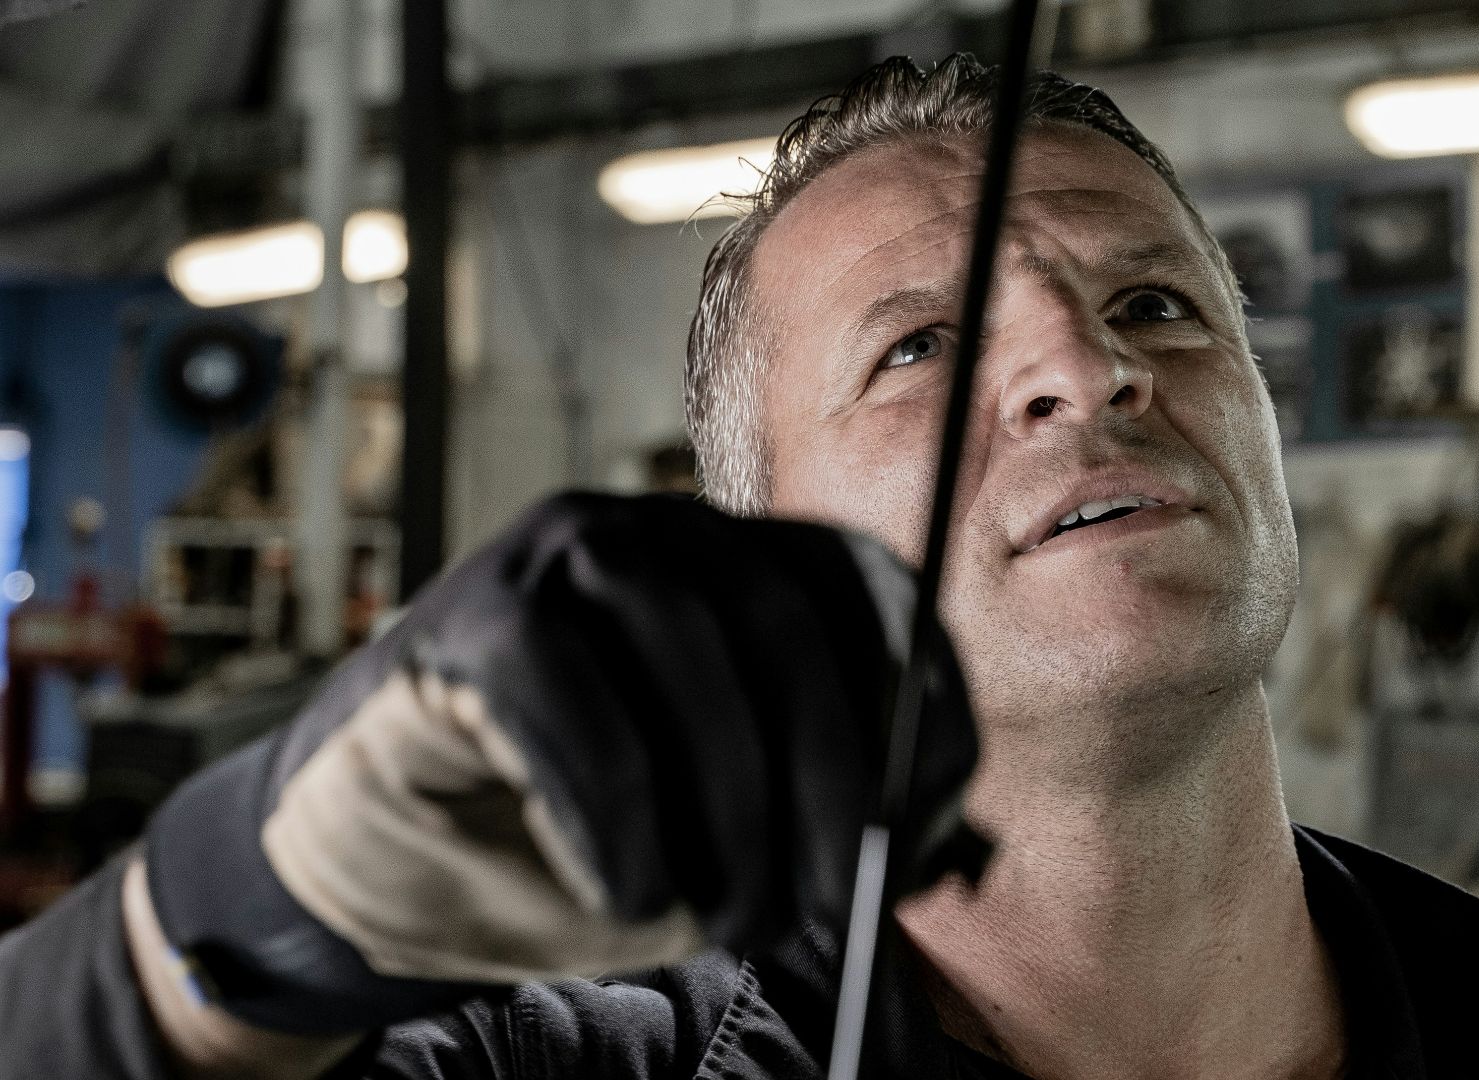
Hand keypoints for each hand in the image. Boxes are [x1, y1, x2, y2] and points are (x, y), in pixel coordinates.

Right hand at [139, 494, 980, 1036]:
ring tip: (736, 920)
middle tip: (839, 900)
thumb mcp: (737, 848)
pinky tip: (630, 895)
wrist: (395, 869)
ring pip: (684, 641)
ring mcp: (560, 558)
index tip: (931, 814)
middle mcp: (664, 535)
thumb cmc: (585, 848)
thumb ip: (835, 830)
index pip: (868, 591)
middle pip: (784, 615)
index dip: (919, 697)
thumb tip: (929, 842)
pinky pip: (568, 694)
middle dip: (831, 773)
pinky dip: (616, 811)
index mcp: (747, 567)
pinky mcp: (471, 616)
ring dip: (730, 802)